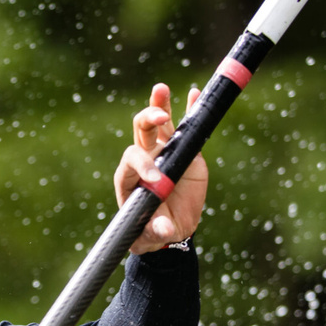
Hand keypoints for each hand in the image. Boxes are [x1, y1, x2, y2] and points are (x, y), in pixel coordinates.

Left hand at [114, 82, 209, 253]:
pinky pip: (185, 127)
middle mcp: (144, 158)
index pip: (131, 160)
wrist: (170, 227)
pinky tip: (196, 93)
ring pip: (159, 123)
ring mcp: (164, 151)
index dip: (143, 165)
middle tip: (160, 119)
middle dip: (148, 121)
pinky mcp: (184, 151)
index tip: (158, 180)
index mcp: (129, 176)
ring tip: (161, 89)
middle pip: (140, 131)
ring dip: (159, 105)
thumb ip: (155, 232)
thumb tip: (165, 230)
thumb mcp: (150, 236)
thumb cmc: (151, 231)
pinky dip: (189, 109)